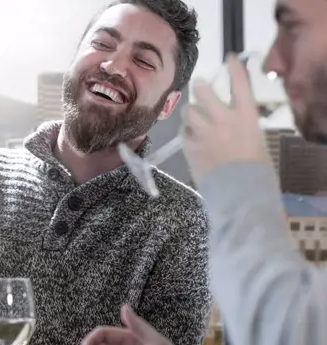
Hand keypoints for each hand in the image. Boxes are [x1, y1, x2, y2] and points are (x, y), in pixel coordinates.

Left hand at [182, 53, 269, 184]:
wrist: (238, 190)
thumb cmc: (256, 168)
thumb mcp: (255, 140)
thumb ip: (241, 127)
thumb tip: (230, 122)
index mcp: (246, 116)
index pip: (240, 83)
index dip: (234, 68)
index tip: (229, 59)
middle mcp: (223, 119)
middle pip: (204, 93)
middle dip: (199, 87)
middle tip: (197, 85)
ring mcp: (204, 132)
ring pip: (189, 112)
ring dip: (190, 114)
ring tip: (193, 118)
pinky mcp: (190, 146)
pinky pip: (184, 134)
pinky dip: (187, 135)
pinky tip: (192, 140)